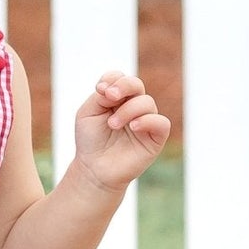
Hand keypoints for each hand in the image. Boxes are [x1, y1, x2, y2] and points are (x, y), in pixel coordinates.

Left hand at [74, 70, 170, 189]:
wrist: (94, 169)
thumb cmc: (90, 141)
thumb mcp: (87, 113)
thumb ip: (100, 97)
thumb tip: (112, 87)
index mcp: (117, 99)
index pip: (120, 78)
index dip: (113, 79)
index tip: (100, 89)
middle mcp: (133, 107)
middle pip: (136, 84)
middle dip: (123, 86)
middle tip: (109, 97)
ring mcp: (145, 121)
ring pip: (147, 102)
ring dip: (128, 110)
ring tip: (112, 124)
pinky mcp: (155, 138)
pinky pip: (161, 122)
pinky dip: (147, 121)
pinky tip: (133, 127)